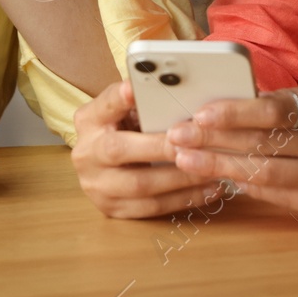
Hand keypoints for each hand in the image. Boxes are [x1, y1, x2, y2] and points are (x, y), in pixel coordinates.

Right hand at [71, 81, 227, 218]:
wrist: (102, 163)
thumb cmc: (125, 127)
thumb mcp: (127, 109)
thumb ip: (144, 102)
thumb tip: (177, 88)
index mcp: (89, 121)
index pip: (104, 105)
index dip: (119, 99)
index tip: (133, 89)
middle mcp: (86, 154)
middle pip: (119, 150)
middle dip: (159, 147)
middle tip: (193, 143)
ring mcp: (96, 185)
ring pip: (140, 185)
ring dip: (180, 178)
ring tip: (211, 168)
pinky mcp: (112, 209)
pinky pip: (151, 208)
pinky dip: (184, 199)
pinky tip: (208, 189)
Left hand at [165, 79, 297, 220]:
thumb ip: (290, 99)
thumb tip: (235, 96)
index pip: (277, 112)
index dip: (236, 113)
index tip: (201, 112)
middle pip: (266, 146)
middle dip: (215, 141)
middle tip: (177, 136)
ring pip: (268, 177)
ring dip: (221, 167)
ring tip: (187, 159)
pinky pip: (280, 198)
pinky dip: (247, 186)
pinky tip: (221, 176)